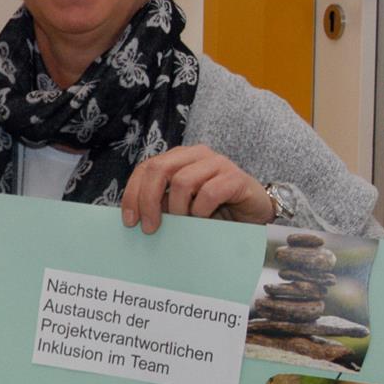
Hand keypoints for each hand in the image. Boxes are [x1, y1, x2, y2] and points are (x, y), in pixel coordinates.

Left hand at [120, 145, 273, 233]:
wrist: (252, 214)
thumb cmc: (213, 210)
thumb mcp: (181, 207)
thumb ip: (160, 204)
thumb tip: (134, 218)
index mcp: (179, 158)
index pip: (146, 168)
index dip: (133, 193)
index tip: (130, 221)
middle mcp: (196, 155)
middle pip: (159, 169)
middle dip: (148, 201)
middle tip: (150, 228)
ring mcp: (217, 163)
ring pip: (183, 181)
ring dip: (178, 209)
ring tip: (184, 223)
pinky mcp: (235, 177)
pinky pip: (209, 193)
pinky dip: (201, 211)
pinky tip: (204, 221)